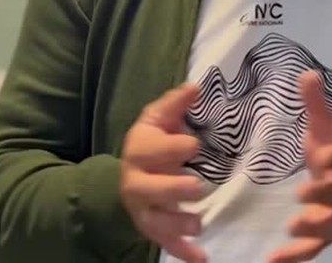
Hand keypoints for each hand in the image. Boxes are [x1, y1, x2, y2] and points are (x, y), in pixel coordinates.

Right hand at [121, 84, 207, 262]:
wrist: (130, 175)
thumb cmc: (152, 142)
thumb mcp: (159, 119)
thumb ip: (176, 104)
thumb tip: (196, 87)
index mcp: (139, 150)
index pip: (152, 150)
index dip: (172, 147)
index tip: (193, 145)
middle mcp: (136, 182)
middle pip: (150, 189)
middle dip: (172, 189)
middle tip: (197, 187)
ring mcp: (143, 209)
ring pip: (155, 221)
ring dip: (177, 225)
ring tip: (200, 225)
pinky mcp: (152, 228)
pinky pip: (165, 243)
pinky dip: (182, 253)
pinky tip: (201, 258)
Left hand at [268, 72, 331, 262]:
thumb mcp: (330, 128)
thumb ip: (317, 105)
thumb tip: (307, 73)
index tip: (323, 154)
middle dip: (323, 193)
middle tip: (303, 193)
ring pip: (329, 224)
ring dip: (312, 227)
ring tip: (292, 227)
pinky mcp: (327, 235)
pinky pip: (313, 249)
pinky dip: (295, 256)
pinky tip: (272, 260)